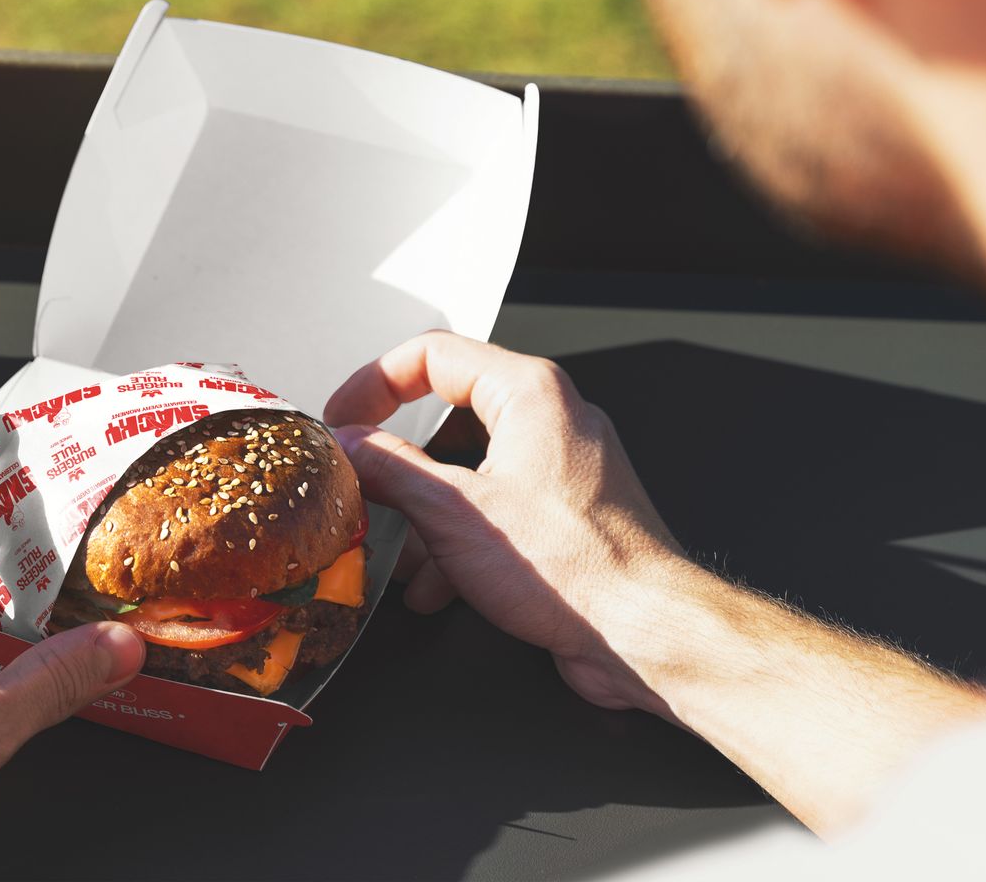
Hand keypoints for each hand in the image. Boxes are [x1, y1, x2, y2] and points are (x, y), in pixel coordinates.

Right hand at [325, 331, 690, 713]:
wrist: (643, 631)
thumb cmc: (576, 567)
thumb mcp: (454, 512)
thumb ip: (389, 468)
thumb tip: (349, 444)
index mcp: (528, 392)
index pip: (430, 355)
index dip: (373, 384)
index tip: (342, 419)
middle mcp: (553, 417)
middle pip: (448, 415)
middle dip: (399, 464)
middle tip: (362, 481)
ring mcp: (564, 466)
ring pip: (470, 470)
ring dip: (426, 514)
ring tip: (398, 556)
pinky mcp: (569, 513)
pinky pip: (498, 508)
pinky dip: (460, 541)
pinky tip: (436, 588)